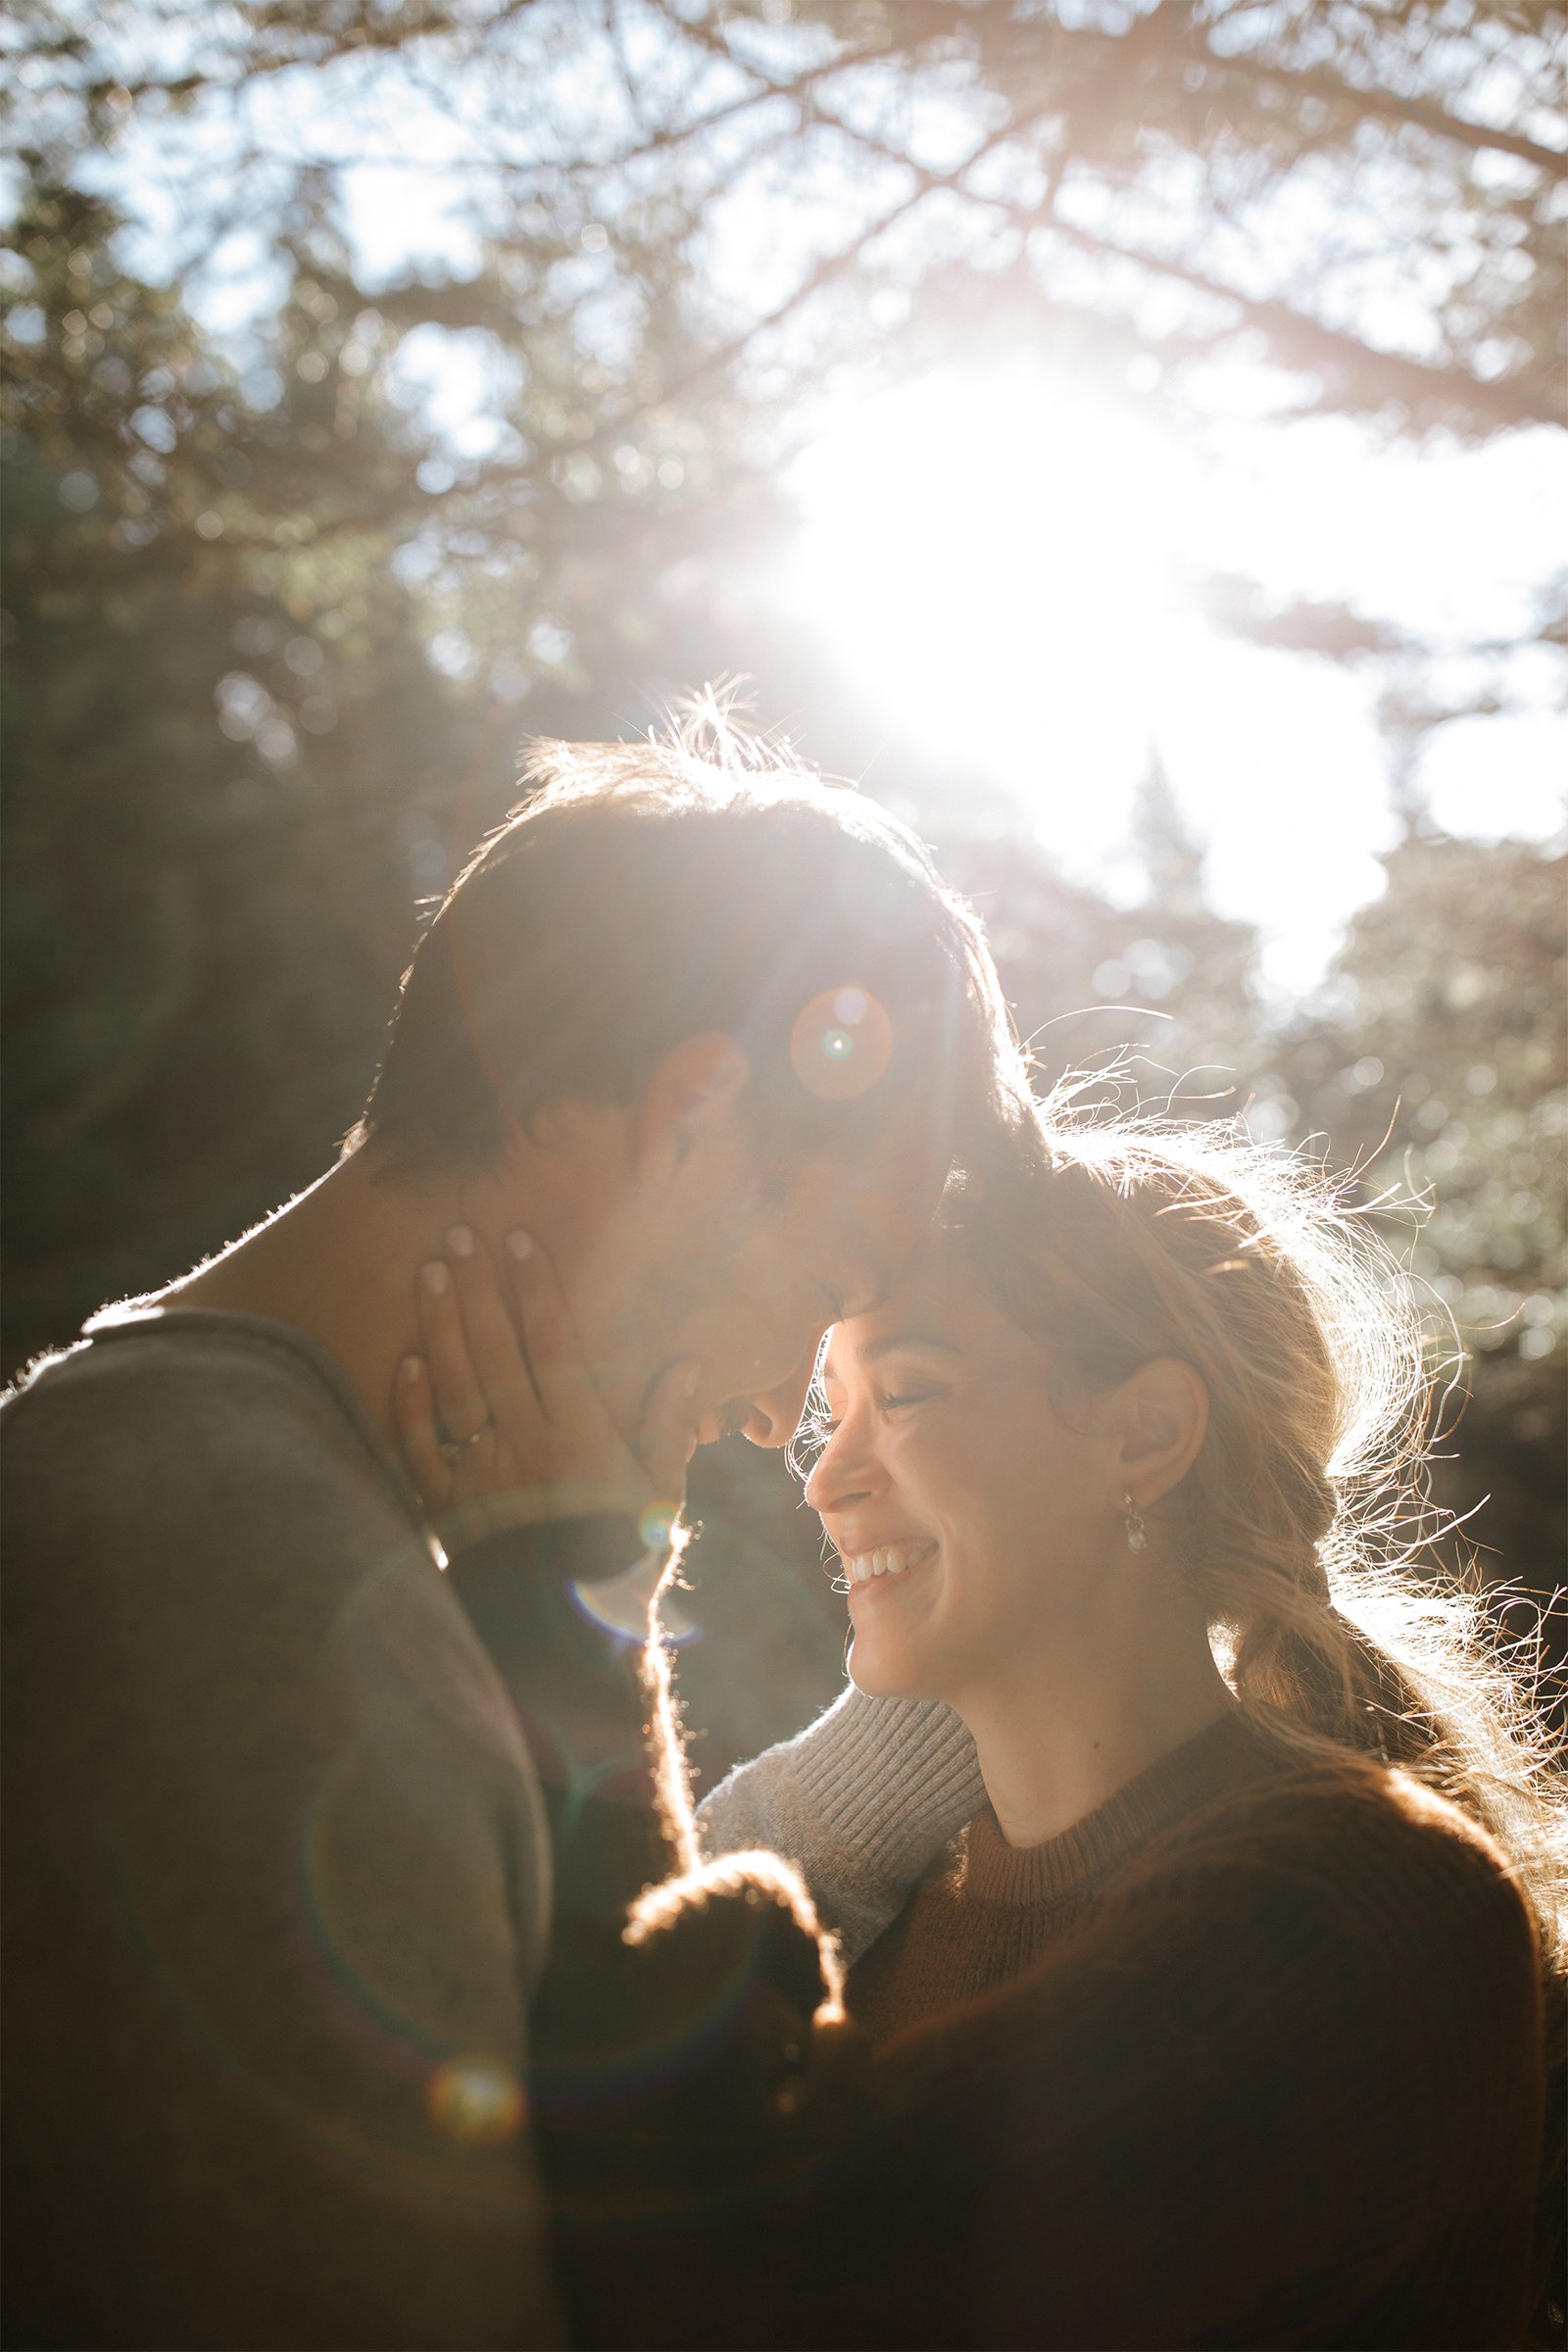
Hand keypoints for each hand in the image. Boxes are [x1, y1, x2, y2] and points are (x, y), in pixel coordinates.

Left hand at [394, 1225, 700, 1543]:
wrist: (563, 1644)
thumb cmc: (623, 1566)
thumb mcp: (660, 1496)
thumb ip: (667, 1426)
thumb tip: (684, 1365)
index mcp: (578, 1432)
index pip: (552, 1340)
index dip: (535, 1285)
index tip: (520, 1240)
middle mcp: (522, 1441)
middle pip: (494, 1347)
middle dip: (479, 1285)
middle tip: (461, 1232)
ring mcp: (478, 1472)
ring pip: (452, 1383)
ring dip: (440, 1323)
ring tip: (430, 1272)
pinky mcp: (445, 1507)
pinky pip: (420, 1447)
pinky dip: (409, 1403)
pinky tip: (405, 1361)